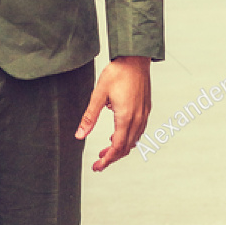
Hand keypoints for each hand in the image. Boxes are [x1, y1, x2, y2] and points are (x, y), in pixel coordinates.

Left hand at [76, 56, 151, 171]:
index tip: (97, 166)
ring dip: (120, 148)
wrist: (135, 58)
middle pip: (126, 147)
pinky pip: (138, 131)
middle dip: (112, 157)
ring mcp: (144, 114)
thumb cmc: (117, 73)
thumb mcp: (99, 95)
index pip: (117, 147)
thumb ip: (90, 117)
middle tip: (98, 163)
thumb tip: (79, 135)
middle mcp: (138, 119)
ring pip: (134, 140)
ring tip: (106, 150)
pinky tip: (117, 135)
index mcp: (126, 117)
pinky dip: (128, 138)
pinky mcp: (146, 109)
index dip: (107, 160)